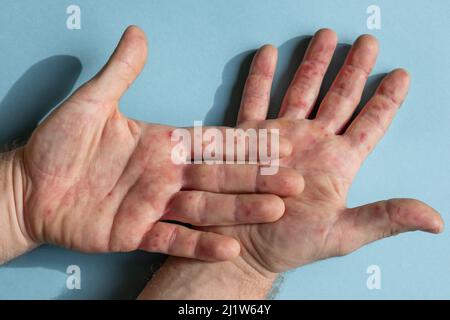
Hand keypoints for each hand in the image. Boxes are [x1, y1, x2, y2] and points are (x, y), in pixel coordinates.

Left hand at [0, 26, 303, 263]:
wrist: (29, 188)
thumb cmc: (57, 144)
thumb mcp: (92, 102)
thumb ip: (121, 71)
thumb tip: (138, 33)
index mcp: (162, 144)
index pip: (212, 142)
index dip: (244, 143)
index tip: (277, 143)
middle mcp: (165, 176)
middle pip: (219, 177)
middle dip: (257, 178)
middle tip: (294, 181)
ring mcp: (153, 206)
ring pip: (204, 209)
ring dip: (239, 211)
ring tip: (272, 212)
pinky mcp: (137, 232)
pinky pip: (174, 240)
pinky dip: (200, 245)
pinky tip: (228, 247)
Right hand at [206, 29, 443, 273]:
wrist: (245, 247)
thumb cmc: (291, 244)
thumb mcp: (341, 234)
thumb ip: (384, 218)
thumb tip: (434, 219)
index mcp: (337, 163)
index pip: (370, 124)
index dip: (387, 100)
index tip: (402, 75)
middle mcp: (312, 143)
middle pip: (339, 97)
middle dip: (354, 68)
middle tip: (368, 42)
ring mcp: (282, 137)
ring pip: (300, 90)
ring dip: (313, 63)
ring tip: (325, 36)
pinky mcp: (251, 138)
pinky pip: (254, 100)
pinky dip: (260, 76)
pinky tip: (267, 53)